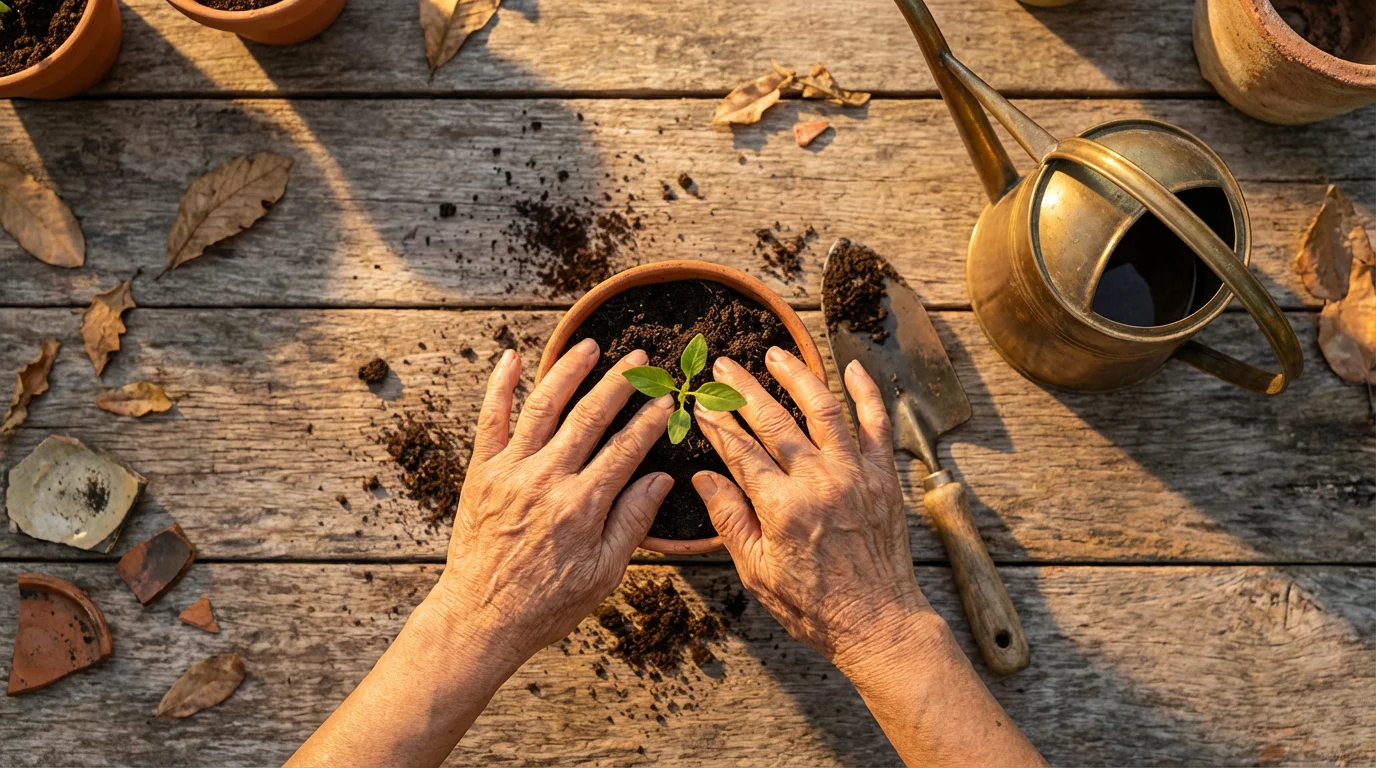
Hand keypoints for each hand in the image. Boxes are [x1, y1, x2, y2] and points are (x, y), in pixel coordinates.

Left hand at [433, 339, 675, 663]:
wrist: (481, 618)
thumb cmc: (546, 603)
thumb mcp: (603, 573)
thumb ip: (632, 522)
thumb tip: (662, 480)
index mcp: (582, 506)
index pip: (625, 448)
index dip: (649, 419)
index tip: (666, 399)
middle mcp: (546, 480)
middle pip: (589, 417)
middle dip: (618, 383)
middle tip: (639, 359)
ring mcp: (510, 472)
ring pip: (543, 407)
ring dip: (567, 371)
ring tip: (589, 345)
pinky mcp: (481, 472)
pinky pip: (490, 419)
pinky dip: (499, 385)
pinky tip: (511, 356)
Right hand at [691, 347, 938, 666]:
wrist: (880, 624)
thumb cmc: (815, 607)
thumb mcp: (758, 572)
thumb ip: (730, 520)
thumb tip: (703, 478)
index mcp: (782, 507)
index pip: (741, 452)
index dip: (717, 424)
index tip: (701, 403)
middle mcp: (819, 482)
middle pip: (775, 422)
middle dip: (744, 390)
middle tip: (724, 365)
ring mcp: (856, 475)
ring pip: (823, 410)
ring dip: (797, 376)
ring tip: (775, 353)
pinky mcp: (884, 477)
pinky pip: (877, 425)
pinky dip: (867, 393)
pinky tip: (852, 368)